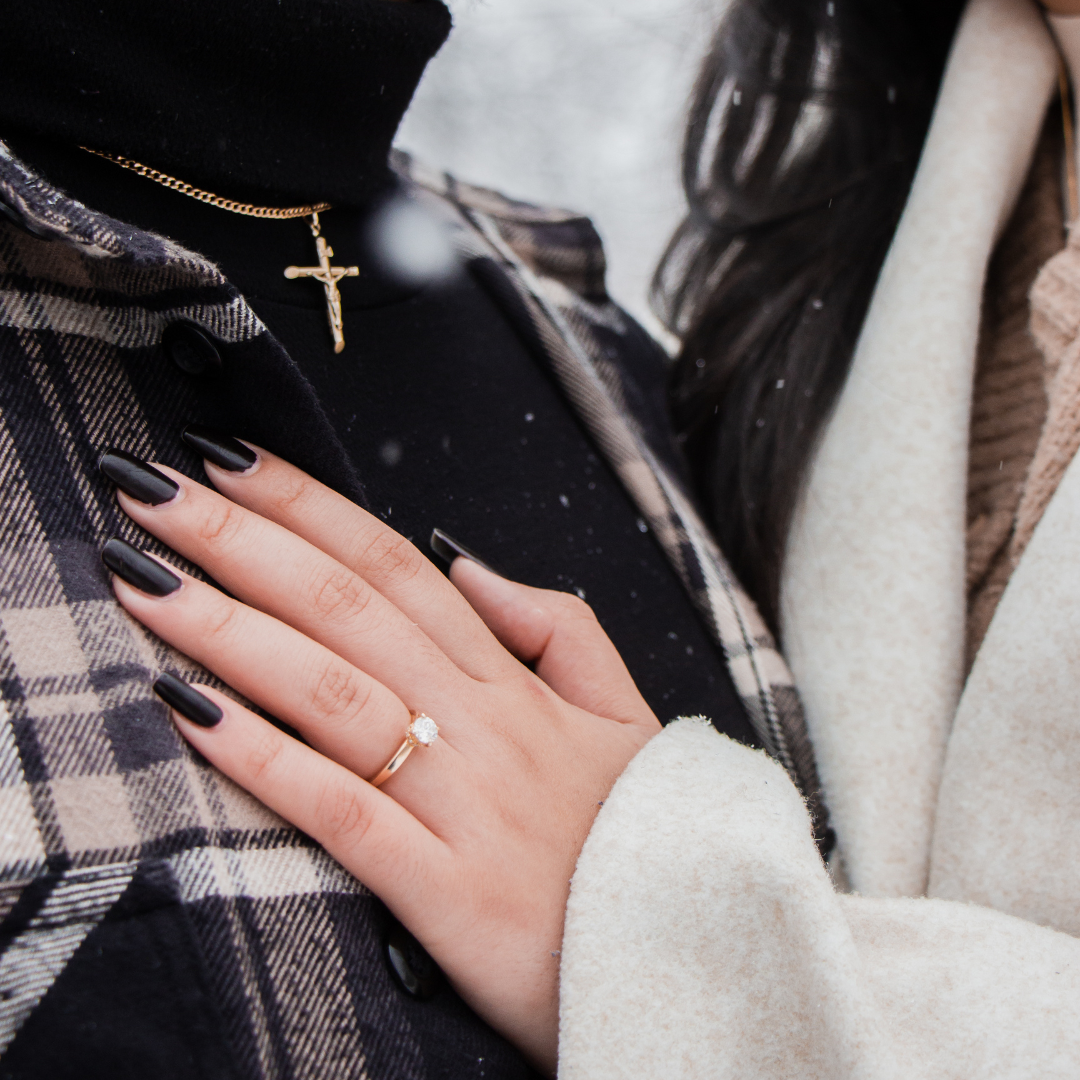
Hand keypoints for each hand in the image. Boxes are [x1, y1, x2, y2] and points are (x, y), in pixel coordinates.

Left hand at [104, 439, 660, 1073]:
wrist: (694, 964)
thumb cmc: (646, 835)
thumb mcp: (625, 713)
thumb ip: (557, 627)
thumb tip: (467, 563)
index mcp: (516, 683)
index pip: (398, 566)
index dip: (309, 507)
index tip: (230, 461)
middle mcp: (483, 724)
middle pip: (346, 607)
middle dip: (241, 539)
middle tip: (152, 488)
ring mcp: (463, 803)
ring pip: (331, 692)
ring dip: (227, 629)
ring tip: (140, 579)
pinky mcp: (445, 891)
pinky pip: (340, 811)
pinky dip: (261, 758)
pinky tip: (188, 711)